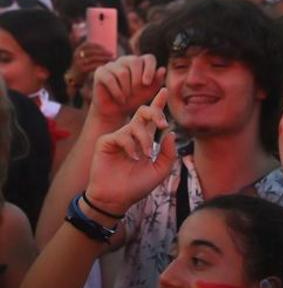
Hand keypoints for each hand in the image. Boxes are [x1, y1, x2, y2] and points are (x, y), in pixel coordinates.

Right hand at [70, 41, 113, 80]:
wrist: (75, 78)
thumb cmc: (84, 66)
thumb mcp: (86, 57)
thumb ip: (93, 53)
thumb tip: (107, 50)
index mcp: (79, 49)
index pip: (89, 44)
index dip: (99, 46)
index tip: (107, 49)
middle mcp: (78, 54)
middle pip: (93, 51)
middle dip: (104, 52)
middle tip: (112, 54)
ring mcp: (79, 62)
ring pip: (94, 58)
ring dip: (104, 58)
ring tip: (112, 59)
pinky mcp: (82, 69)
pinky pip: (93, 66)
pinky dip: (101, 65)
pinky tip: (107, 66)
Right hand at [84, 87, 176, 216]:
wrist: (117, 198)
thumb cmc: (137, 185)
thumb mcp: (160, 170)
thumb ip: (168, 153)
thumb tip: (171, 132)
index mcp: (144, 140)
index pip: (152, 118)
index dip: (157, 104)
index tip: (164, 90)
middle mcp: (131, 135)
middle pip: (143, 113)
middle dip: (154, 113)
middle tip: (162, 123)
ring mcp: (118, 137)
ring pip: (135, 126)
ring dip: (144, 140)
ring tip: (144, 156)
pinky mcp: (106, 141)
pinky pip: (122, 135)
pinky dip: (131, 146)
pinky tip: (132, 158)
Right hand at [90, 55, 165, 125]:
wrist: (117, 110)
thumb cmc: (135, 99)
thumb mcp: (149, 92)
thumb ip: (157, 81)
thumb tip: (162, 69)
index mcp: (140, 63)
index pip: (149, 58)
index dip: (150, 69)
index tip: (146, 83)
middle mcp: (126, 60)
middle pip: (134, 62)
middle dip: (137, 81)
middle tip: (135, 93)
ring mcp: (112, 65)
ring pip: (122, 72)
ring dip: (126, 89)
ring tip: (127, 97)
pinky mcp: (100, 72)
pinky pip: (110, 79)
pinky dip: (117, 92)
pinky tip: (120, 99)